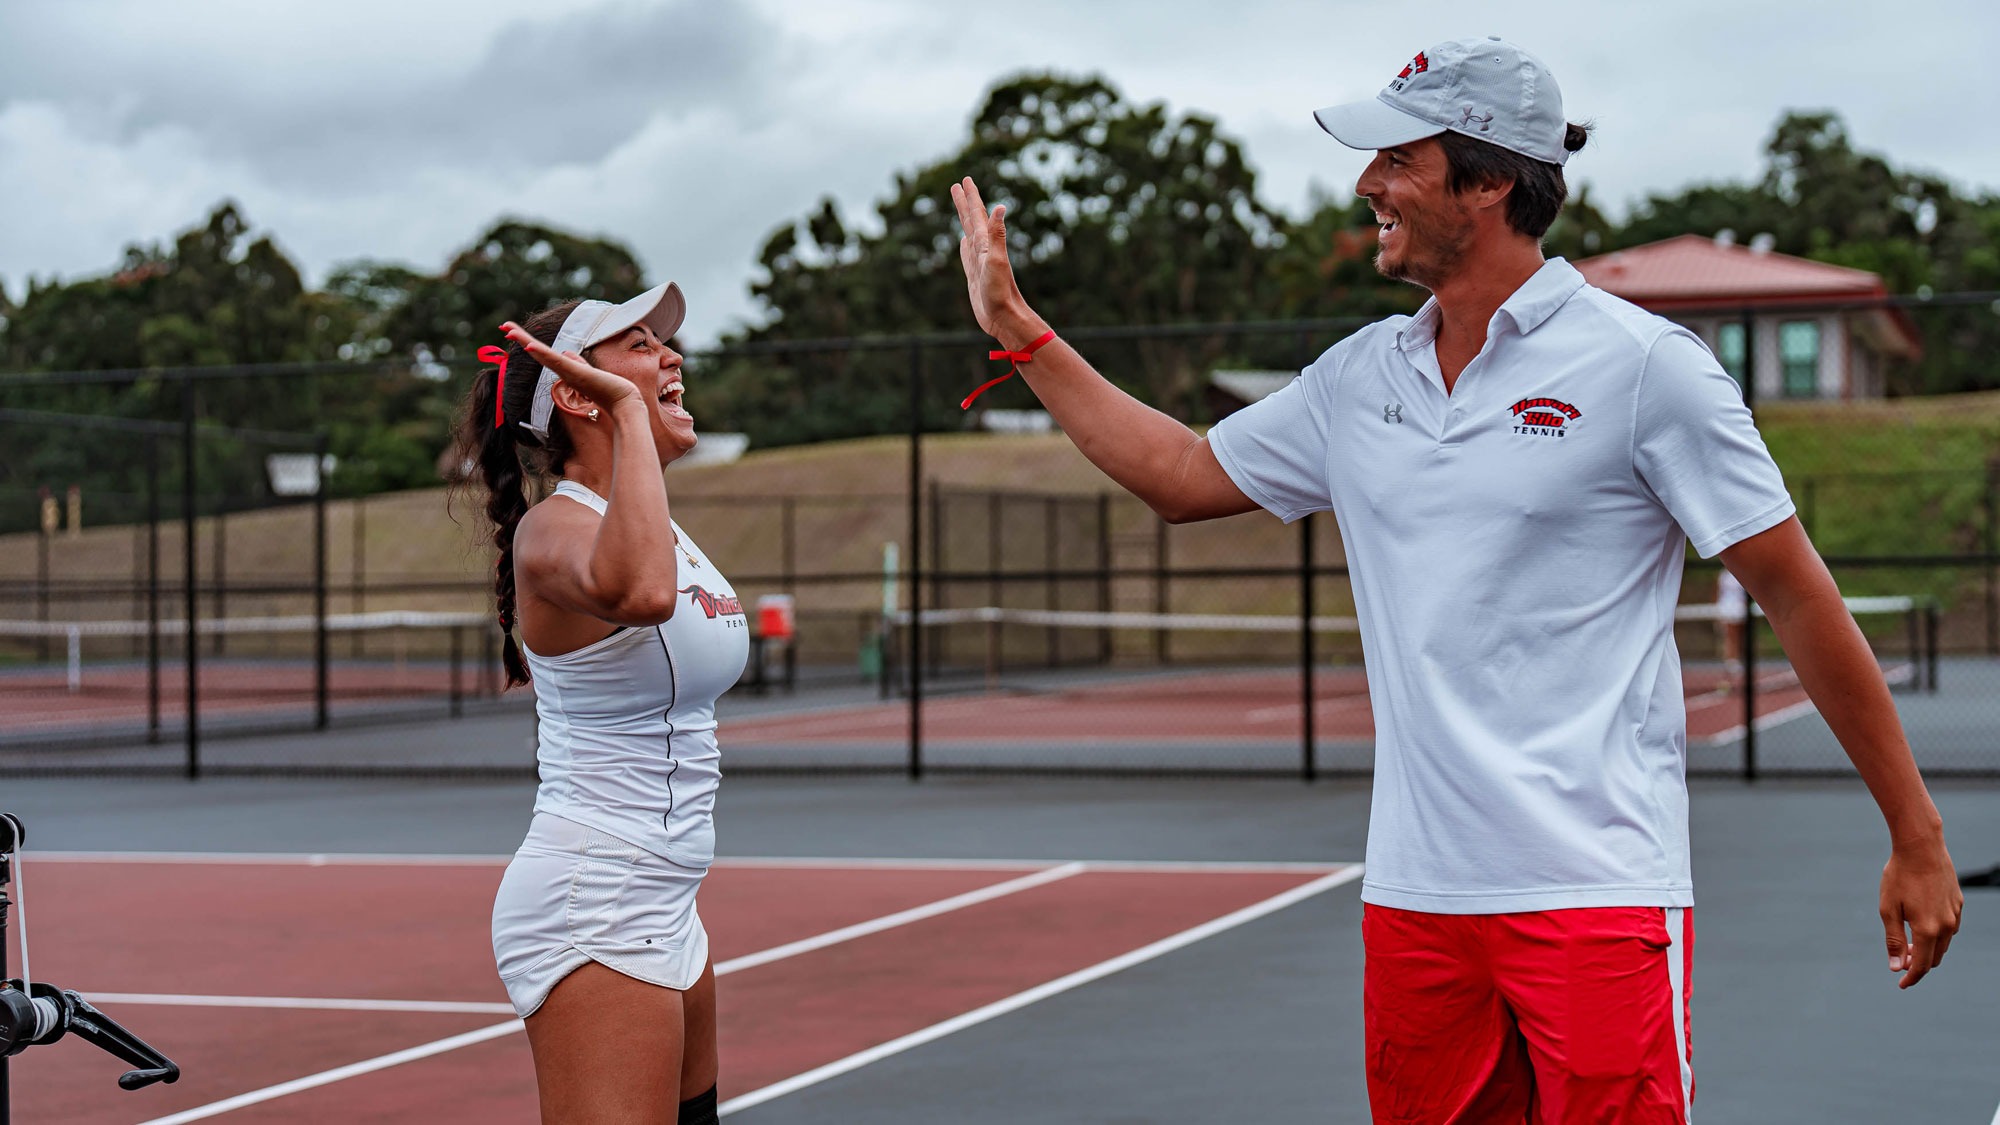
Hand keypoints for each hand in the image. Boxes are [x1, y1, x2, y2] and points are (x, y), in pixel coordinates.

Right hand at [500, 321, 638, 410]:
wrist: (624, 404)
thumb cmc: (610, 390)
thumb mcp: (590, 371)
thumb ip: (578, 362)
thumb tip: (568, 353)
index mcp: (566, 370)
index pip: (544, 354)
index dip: (529, 343)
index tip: (514, 333)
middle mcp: (564, 372)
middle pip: (538, 352)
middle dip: (520, 338)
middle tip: (504, 326)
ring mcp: (568, 373)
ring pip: (543, 354)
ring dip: (525, 341)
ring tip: (509, 330)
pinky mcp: (576, 373)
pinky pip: (555, 361)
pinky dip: (542, 353)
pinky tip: (529, 346)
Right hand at [950, 177, 1030, 340]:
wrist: (1004, 317)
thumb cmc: (1001, 292)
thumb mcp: (996, 261)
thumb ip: (997, 234)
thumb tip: (1000, 206)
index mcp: (986, 243)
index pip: (977, 214)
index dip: (971, 197)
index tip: (965, 180)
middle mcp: (983, 249)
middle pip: (971, 220)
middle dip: (965, 202)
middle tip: (959, 185)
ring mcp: (979, 262)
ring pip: (968, 234)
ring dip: (964, 220)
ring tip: (961, 208)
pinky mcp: (975, 276)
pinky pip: (967, 254)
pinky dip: (964, 245)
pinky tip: (964, 241)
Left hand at [1880, 841, 1962, 987]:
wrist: (1921, 847)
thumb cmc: (1899, 876)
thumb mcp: (1888, 909)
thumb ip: (1894, 940)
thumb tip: (1897, 967)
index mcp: (1927, 929)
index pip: (1922, 965)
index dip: (1912, 977)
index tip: (1901, 985)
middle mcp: (1946, 925)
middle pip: (1935, 958)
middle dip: (1919, 965)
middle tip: (1902, 963)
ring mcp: (1955, 914)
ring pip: (1944, 944)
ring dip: (1929, 950)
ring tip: (1910, 946)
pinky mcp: (1958, 904)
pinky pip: (1949, 928)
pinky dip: (1937, 935)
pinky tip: (1923, 927)